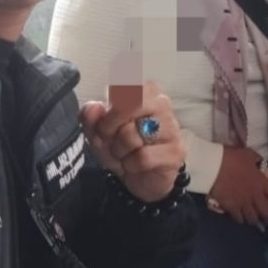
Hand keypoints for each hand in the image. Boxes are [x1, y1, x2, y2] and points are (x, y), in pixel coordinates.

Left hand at [81, 81, 185, 202]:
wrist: (141, 179)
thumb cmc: (122, 148)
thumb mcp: (99, 132)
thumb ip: (91, 117)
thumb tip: (93, 107)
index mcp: (144, 91)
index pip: (122, 88)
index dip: (107, 110)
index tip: (104, 123)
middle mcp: (162, 103)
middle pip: (129, 105)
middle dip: (110, 126)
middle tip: (108, 140)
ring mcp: (171, 127)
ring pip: (132, 134)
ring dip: (119, 151)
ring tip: (125, 154)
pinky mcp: (176, 151)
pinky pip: (142, 157)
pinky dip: (131, 165)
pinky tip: (136, 166)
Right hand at [208, 147, 267, 225]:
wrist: (213, 166)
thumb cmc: (232, 158)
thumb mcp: (249, 155)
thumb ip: (257, 161)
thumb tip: (260, 165)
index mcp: (262, 183)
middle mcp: (255, 196)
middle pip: (266, 213)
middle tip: (267, 220)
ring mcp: (243, 203)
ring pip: (253, 219)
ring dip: (255, 220)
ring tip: (254, 221)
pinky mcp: (231, 207)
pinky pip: (239, 219)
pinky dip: (241, 220)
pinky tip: (240, 218)